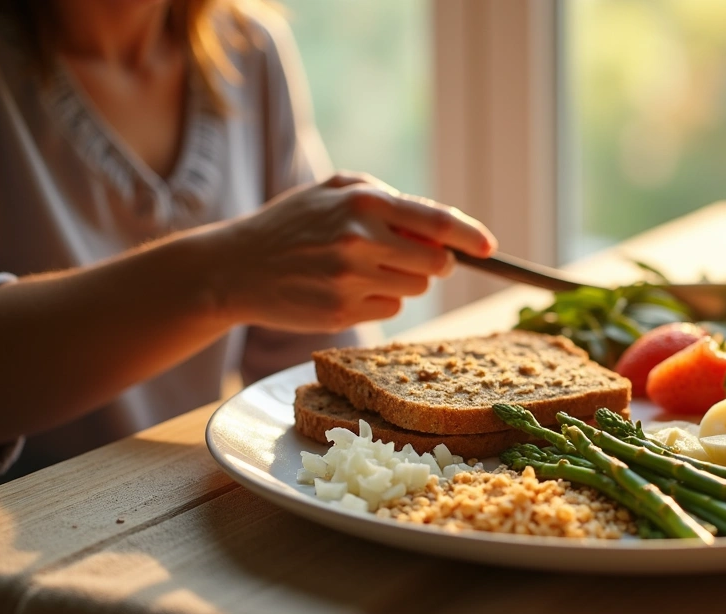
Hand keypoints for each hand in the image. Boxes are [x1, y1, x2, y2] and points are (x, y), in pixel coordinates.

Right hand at [205, 172, 496, 331]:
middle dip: (432, 264)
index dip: (471, 236)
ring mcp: (349, 279)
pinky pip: (389, 309)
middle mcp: (359, 239)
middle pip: (435, 265)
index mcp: (364, 201)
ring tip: (361, 267)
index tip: (490, 249)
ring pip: (414, 289)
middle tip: (406, 256)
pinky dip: (378, 300)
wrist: (234, 266)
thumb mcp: (335, 189)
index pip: (436, 222)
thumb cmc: (294, 223)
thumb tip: (442, 232)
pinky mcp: (340, 312)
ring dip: (402, 281)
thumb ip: (390, 202)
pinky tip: (344, 288)